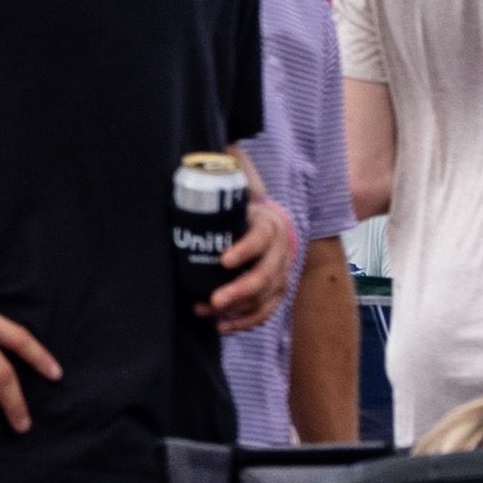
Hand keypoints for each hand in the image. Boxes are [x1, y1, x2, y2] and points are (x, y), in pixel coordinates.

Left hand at [208, 191, 301, 334]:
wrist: (274, 226)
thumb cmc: (245, 213)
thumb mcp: (239, 197)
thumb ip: (222, 184)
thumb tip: (201, 157)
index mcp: (269, 226)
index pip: (259, 239)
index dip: (244, 250)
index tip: (223, 261)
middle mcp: (280, 253)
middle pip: (264, 275)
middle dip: (238, 290)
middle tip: (213, 300)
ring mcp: (282, 276)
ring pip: (264, 298)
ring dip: (236, 309)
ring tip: (207, 311)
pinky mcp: (278, 293)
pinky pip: (265, 312)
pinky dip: (245, 322)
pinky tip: (222, 326)